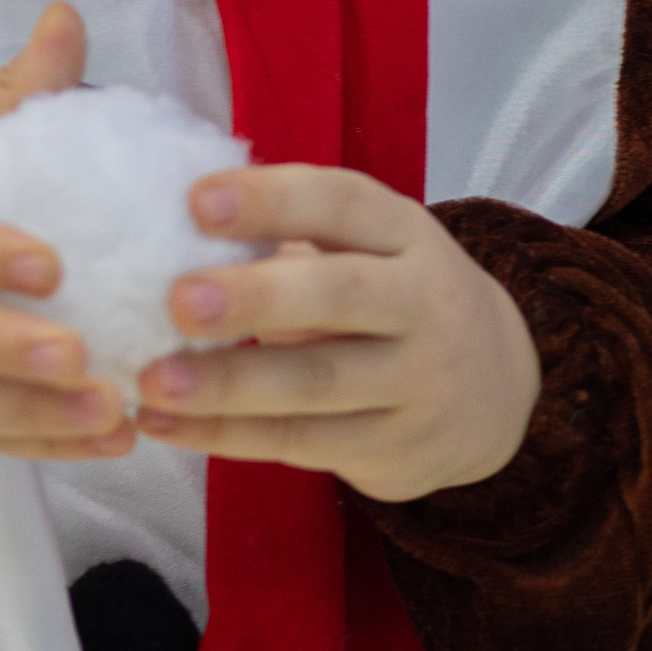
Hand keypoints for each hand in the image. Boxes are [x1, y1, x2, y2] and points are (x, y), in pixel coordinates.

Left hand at [138, 165, 539, 501]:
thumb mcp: (375, 249)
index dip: (274, 199)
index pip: (344, 204)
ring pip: (318, 384)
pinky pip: (302, 443)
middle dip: (258, 296)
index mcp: (406, 235)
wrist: (501, 394)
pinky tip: (163, 426)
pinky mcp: (395, 451)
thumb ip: (296, 235)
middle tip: (179, 300)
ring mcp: (414, 384)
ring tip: (151, 382)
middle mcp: (421, 304)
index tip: (196, 200)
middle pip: (342, 295)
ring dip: (228, 386)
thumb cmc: (396, 298)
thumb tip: (169, 222)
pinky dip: (226, 436)